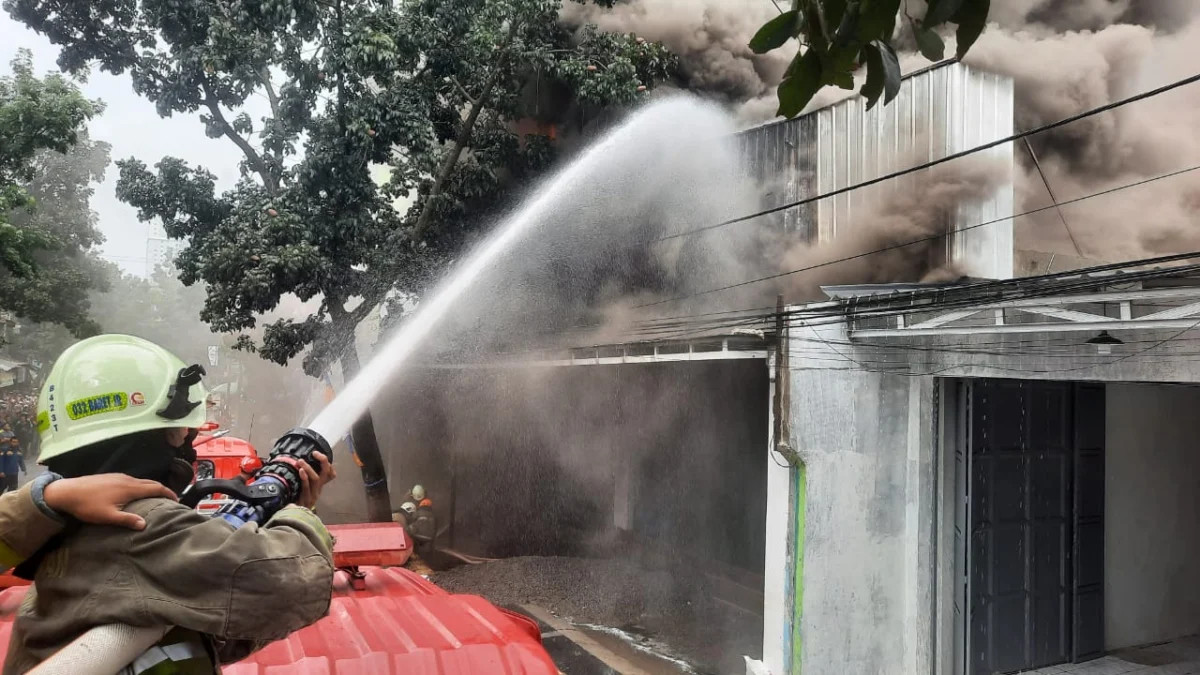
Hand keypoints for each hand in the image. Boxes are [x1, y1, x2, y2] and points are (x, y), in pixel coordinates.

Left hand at [43, 474, 176, 529]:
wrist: (67, 491)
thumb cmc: (88, 506)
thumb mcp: (107, 516)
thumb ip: (127, 519)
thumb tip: (145, 525)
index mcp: (130, 488)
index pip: (156, 488)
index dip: (168, 493)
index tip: (177, 500)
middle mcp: (128, 479)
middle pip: (151, 482)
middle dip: (162, 490)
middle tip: (169, 499)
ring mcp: (119, 476)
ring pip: (141, 481)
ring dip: (151, 487)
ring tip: (154, 497)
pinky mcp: (111, 476)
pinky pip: (132, 480)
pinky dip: (140, 486)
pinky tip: (134, 493)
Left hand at [295, 452, 335, 509]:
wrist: (293, 518)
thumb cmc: (297, 501)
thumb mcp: (303, 489)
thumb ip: (303, 479)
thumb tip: (297, 464)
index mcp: (319, 486)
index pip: (331, 474)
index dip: (328, 464)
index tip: (317, 454)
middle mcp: (319, 489)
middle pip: (327, 473)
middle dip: (323, 461)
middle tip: (315, 453)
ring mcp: (313, 494)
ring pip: (316, 479)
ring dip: (309, 468)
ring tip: (300, 461)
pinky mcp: (306, 499)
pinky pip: (306, 486)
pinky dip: (304, 478)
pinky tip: (300, 471)